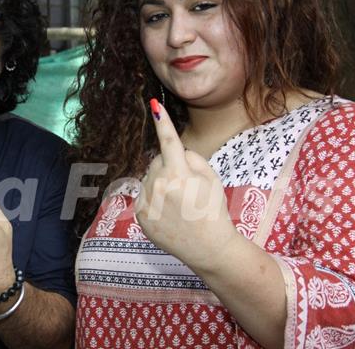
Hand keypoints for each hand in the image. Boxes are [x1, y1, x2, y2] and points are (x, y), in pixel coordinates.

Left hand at [135, 99, 237, 270]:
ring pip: (149, 178)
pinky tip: (168, 212)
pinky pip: (143, 195)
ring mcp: (147, 202)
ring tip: (178, 203)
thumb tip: (177, 152)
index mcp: (179, 175)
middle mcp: (159, 186)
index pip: (170, 142)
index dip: (163, 122)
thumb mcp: (213, 179)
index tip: (154, 105)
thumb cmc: (214, 211)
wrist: (210, 248)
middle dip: (169, 166)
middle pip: (158, 161)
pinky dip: (153, 198)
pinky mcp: (140, 215)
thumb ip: (193, 159)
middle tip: (186, 187)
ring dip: (160, 182)